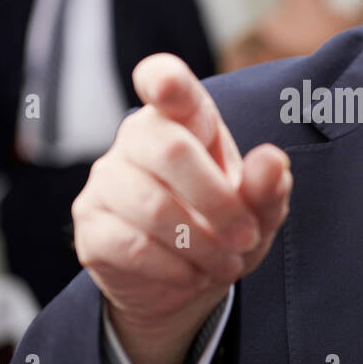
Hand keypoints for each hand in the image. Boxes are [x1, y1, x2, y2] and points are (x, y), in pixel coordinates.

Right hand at [72, 53, 291, 363]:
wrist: (184, 285)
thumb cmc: (222, 229)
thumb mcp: (258, 213)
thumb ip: (268, 187)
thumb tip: (272, 161)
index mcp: (181, 119)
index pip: (164, 82)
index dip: (163, 79)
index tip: (166, 85)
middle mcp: (137, 139)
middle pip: (170, 151)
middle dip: (218, 202)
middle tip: (246, 237)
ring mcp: (107, 181)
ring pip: (152, 206)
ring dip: (200, 245)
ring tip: (226, 265)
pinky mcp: (90, 225)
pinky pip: (130, 244)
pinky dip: (173, 267)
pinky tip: (191, 276)